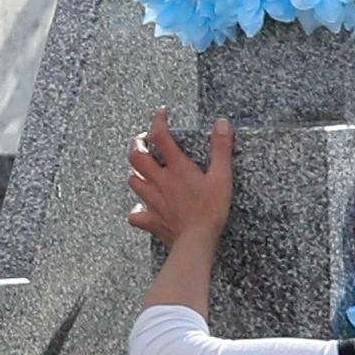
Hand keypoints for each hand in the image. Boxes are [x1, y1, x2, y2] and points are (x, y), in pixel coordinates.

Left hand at [127, 109, 234, 247]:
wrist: (197, 241)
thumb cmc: (210, 210)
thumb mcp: (222, 177)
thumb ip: (221, 148)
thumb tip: (221, 124)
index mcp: (176, 168)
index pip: (160, 136)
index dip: (158, 121)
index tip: (161, 113)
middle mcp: (160, 181)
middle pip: (136, 157)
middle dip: (137, 145)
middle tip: (143, 141)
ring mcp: (152, 201)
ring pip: (132, 181)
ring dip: (135, 173)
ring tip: (142, 169)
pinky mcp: (151, 220)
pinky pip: (136, 216)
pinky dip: (136, 211)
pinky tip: (142, 210)